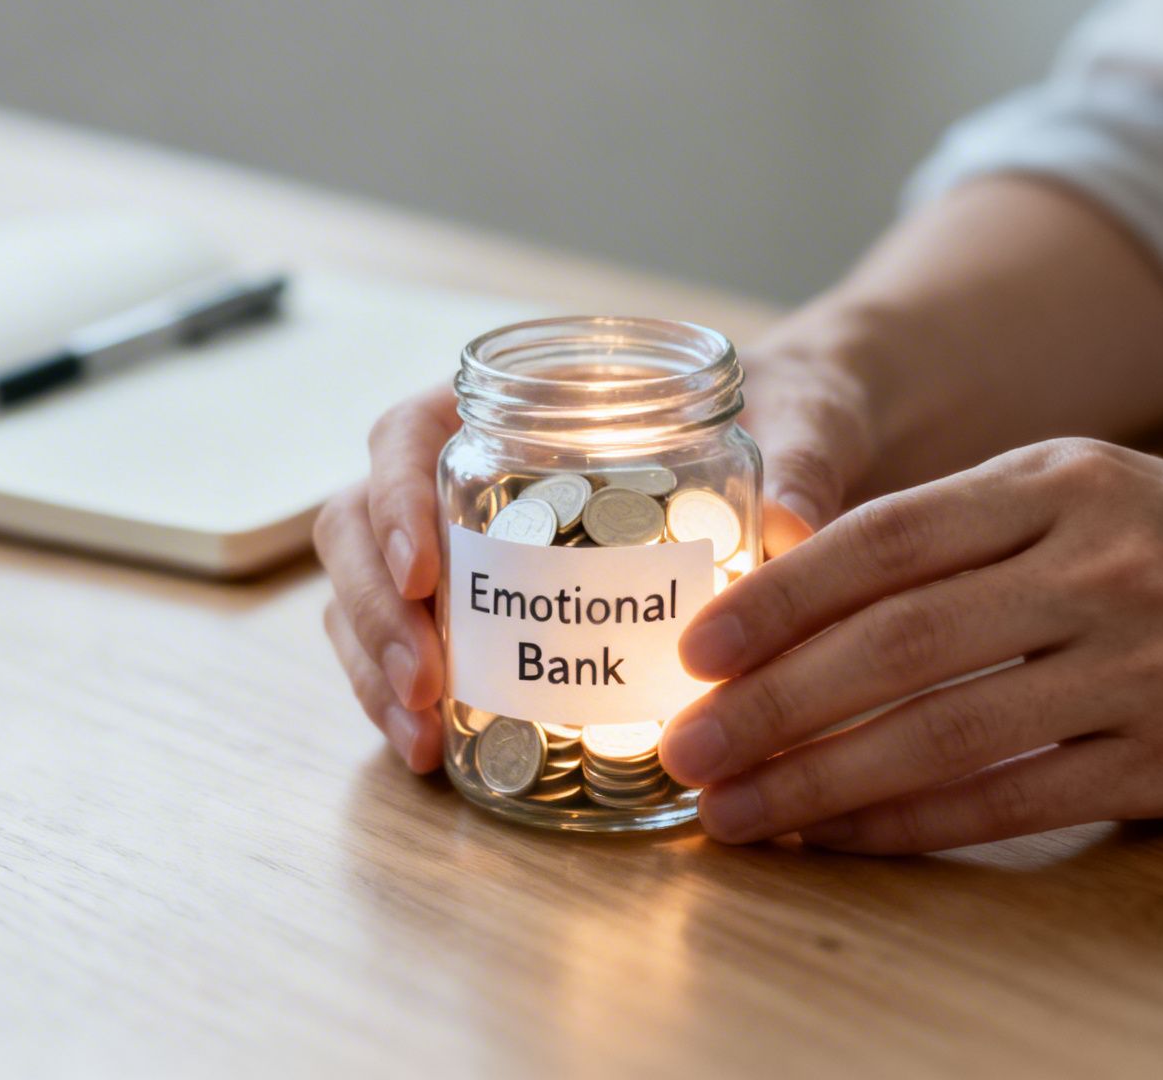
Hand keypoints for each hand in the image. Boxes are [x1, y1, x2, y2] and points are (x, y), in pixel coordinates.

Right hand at [315, 342, 874, 771]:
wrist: (800, 447)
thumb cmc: (785, 407)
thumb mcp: (802, 414)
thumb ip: (802, 453)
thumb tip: (796, 526)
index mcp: (515, 404)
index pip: (406, 434)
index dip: (395, 499)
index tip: (422, 571)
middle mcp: (469, 473)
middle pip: (360, 528)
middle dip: (376, 613)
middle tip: (426, 686)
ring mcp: (463, 546)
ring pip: (368, 598)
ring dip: (376, 671)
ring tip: (423, 742)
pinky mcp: (483, 613)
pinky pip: (410, 652)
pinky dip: (407, 703)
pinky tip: (435, 757)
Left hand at [659, 438, 1162, 853]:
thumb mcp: (1083, 487)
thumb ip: (956, 529)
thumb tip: (789, 596)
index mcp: (1059, 481)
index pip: (885, 538)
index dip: (776, 596)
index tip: (695, 647)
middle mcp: (1097, 566)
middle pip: (895, 643)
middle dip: (770, 703)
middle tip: (686, 746)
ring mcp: (1139, 667)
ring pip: (941, 732)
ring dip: (819, 780)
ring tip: (734, 809)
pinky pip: (1008, 800)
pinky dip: (907, 824)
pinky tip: (837, 833)